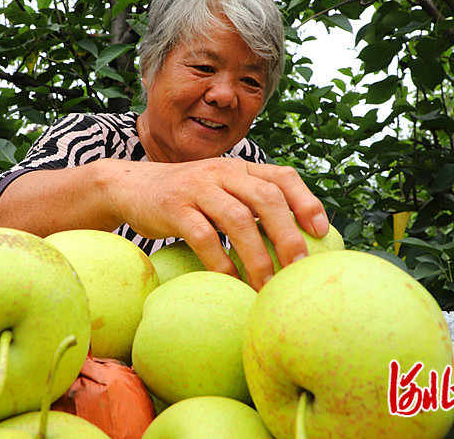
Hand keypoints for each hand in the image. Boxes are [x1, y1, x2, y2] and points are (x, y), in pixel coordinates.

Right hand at [104, 157, 328, 290]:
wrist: (131, 186)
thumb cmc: (185, 197)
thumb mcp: (219, 189)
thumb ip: (249, 203)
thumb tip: (292, 243)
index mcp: (239, 168)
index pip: (282, 176)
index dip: (306, 202)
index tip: (322, 232)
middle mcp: (222, 172)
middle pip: (266, 198)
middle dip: (288, 235)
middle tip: (300, 269)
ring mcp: (197, 188)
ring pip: (237, 219)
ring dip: (258, 256)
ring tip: (269, 286)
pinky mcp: (173, 207)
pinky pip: (203, 237)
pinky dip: (220, 262)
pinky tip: (231, 283)